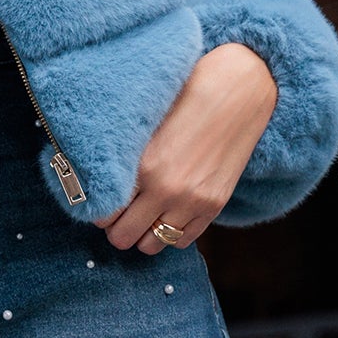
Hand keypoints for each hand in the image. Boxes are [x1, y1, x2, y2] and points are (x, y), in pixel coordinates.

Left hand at [98, 42, 277, 255]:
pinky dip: (170, 232)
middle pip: (123, 237)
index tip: (103, 203)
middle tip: (120, 215)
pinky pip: (182, 240)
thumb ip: (126, 157)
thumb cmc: (186, 97)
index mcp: (143, 167)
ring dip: (143, 234)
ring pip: (151, 245)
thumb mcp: (147, 124)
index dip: (100, 211)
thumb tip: (99, 180)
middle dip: (117, 228)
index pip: (104, 215)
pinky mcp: (214, 206)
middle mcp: (166, 190)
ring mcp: (192, 202)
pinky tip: (168, 214)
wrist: (238, 92)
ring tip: (144, 215)